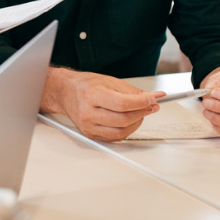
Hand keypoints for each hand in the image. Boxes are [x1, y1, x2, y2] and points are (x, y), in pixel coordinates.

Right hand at [44, 68, 158, 141]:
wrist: (66, 93)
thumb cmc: (86, 86)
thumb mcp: (109, 81)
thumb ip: (132, 91)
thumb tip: (153, 98)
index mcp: (91, 95)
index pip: (122, 104)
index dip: (141, 103)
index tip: (151, 100)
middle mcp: (88, 112)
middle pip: (123, 119)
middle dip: (142, 113)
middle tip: (149, 106)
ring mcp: (88, 126)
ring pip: (121, 132)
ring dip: (136, 123)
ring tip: (140, 114)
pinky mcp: (90, 135)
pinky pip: (115, 138)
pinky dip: (127, 130)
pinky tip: (129, 121)